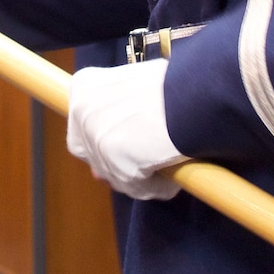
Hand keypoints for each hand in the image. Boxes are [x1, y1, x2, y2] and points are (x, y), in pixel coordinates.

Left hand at [66, 59, 185, 200]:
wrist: (194, 94)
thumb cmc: (174, 85)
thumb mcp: (139, 86)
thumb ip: (122, 111)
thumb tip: (114, 147)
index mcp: (84, 85)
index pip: (80, 123)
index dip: (100, 139)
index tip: (119, 148)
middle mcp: (81, 110)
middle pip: (89, 150)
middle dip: (111, 161)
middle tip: (140, 164)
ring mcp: (96, 137)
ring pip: (112, 173)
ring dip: (136, 178)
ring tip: (164, 172)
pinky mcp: (117, 162)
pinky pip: (134, 186)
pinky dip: (153, 188)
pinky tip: (171, 181)